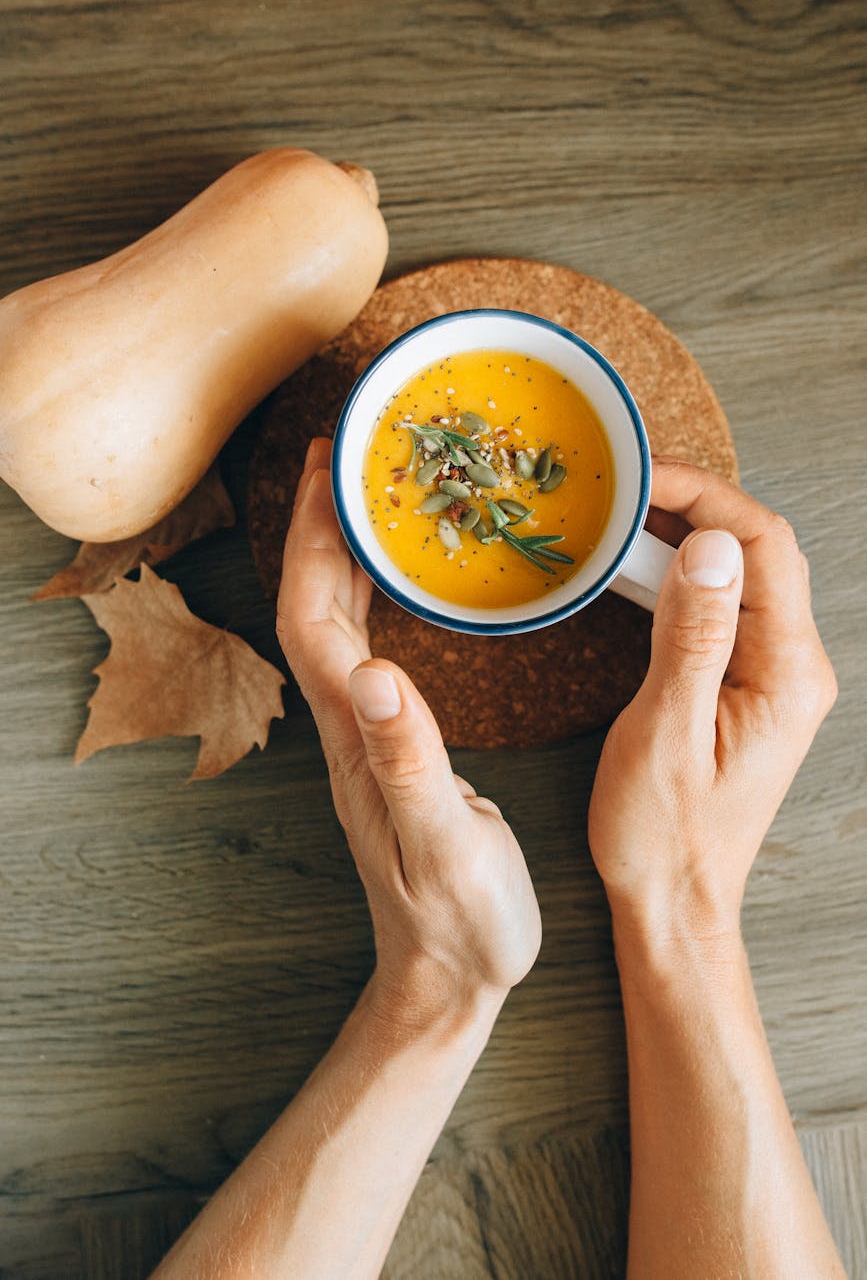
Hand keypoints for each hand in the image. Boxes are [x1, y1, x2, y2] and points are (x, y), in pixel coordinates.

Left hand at [276, 439, 540, 1024]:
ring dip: (345, 552)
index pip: (313, 617)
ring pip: (338, 621)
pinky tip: (404, 577)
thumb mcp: (446, 844)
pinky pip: (370, 645)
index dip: (316, 540)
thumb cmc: (460, 918)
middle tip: (352, 455)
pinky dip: (377, 595)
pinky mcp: (391, 744)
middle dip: (323, 524)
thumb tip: (380, 675)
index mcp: (360, 736)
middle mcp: (351, 724)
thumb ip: (412, 764)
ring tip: (376, 494)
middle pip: (314, 604)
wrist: (449, 973)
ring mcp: (367, 734)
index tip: (332, 470)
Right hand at [588, 458, 836, 939]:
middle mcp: (794, 666)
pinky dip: (677, 576)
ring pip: (739, 573)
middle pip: (758, 550)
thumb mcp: (666, 732)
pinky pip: (722, 608)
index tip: (641, 476)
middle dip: (693, 504)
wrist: (674, 900)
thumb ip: (693, 636)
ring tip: (620, 518)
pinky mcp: (746, 685)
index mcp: (786, 674)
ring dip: (682, 536)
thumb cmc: (662, 834)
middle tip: (621, 489)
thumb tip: (710, 545)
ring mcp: (773, 675)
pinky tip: (634, 569)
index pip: (763, 547)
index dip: (704, 496)